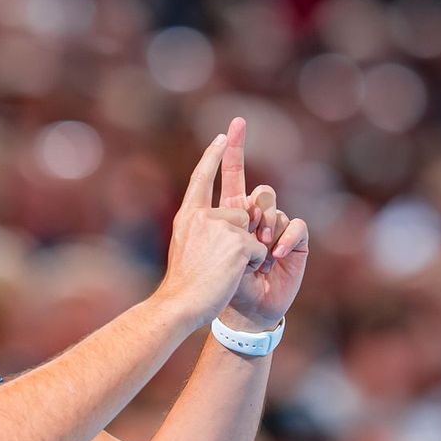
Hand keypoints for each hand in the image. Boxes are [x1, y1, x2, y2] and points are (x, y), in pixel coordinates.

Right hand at [156, 129, 270, 330]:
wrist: (180, 305)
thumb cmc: (183, 286)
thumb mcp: (185, 248)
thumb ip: (201, 229)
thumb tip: (227, 219)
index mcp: (189, 216)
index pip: (203, 178)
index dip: (214, 156)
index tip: (225, 135)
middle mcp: (204, 215)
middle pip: (241, 211)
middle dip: (244, 234)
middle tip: (220, 260)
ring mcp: (222, 226)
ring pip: (252, 231)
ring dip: (248, 252)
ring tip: (225, 271)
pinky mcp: (239, 242)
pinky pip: (260, 249)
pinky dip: (254, 265)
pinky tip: (234, 276)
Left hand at [215, 118, 309, 332]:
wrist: (246, 310)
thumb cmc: (225, 284)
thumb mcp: (215, 250)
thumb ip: (222, 223)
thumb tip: (248, 204)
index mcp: (230, 212)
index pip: (230, 173)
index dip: (232, 149)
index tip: (235, 123)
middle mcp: (255, 216)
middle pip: (258, 189)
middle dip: (254, 206)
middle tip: (247, 232)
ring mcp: (275, 228)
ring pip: (274, 208)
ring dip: (265, 229)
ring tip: (258, 252)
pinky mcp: (295, 242)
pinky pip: (294, 224)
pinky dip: (284, 238)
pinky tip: (275, 254)